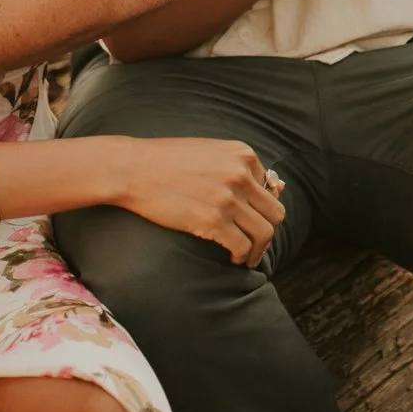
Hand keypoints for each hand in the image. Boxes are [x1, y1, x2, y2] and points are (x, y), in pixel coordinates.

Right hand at [108, 137, 287, 265]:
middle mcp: (241, 174)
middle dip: (268, 232)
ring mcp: (228, 197)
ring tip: (247, 257)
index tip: (251, 220)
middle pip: (275, 213)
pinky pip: (241, 246)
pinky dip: (241, 256)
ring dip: (259, 250)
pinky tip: (233, 258)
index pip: (271, 188)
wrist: (133, 168)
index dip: (261, 209)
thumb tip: (279, 186)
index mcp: (243, 154)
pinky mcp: (212, 220)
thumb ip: (240, 167)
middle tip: (256, 245)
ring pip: (264, 233)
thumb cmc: (167, 160)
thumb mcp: (211, 153)